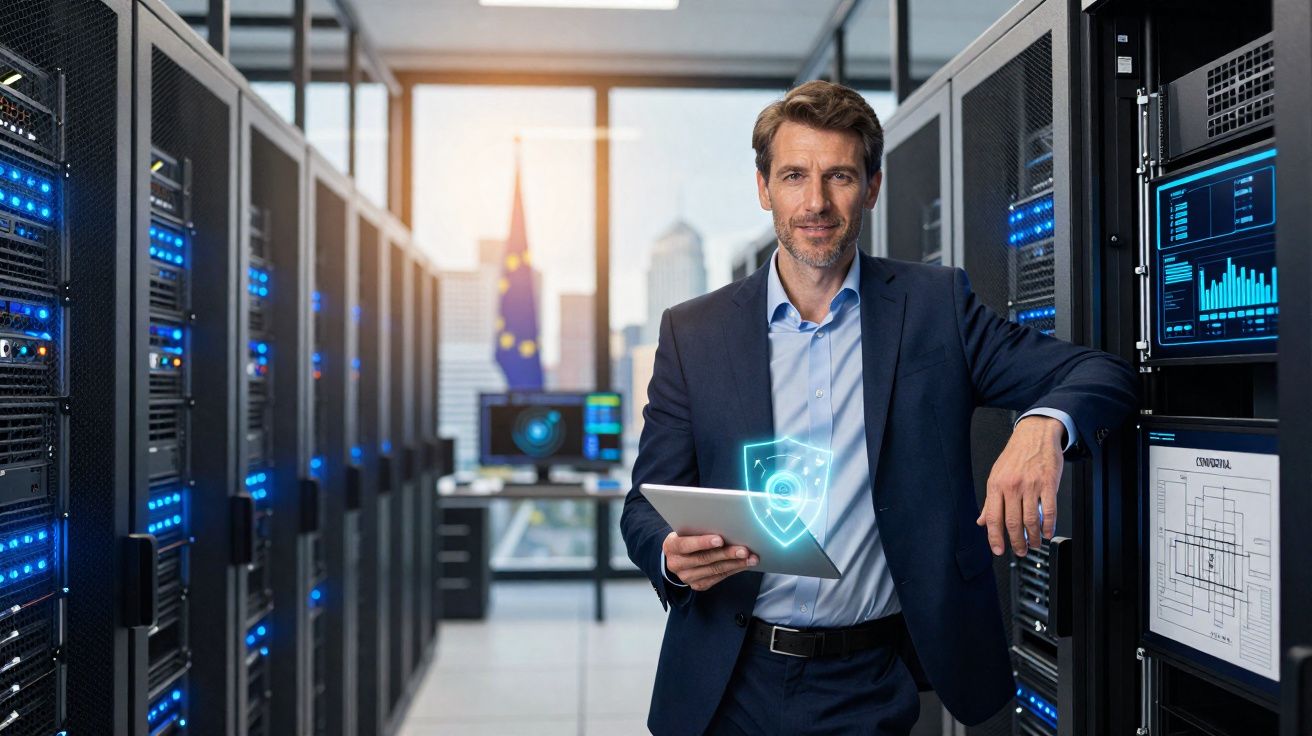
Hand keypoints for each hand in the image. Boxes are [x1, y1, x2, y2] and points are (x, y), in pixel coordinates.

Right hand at [662, 532, 757, 590]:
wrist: (677, 556)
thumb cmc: (686, 537)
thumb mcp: (686, 530)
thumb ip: (699, 528)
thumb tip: (725, 523)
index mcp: (671, 546)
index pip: (686, 545)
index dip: (703, 542)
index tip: (720, 539)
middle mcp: (676, 564)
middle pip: (704, 559)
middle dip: (726, 554)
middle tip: (744, 550)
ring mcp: (687, 577)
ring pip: (714, 570)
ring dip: (735, 563)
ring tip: (751, 557)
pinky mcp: (698, 585)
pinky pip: (719, 577)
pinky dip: (734, 569)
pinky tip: (744, 564)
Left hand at [976, 415, 1064, 556]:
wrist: (1035, 434)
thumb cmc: (1016, 455)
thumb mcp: (996, 475)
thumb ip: (990, 501)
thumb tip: (982, 520)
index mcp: (996, 485)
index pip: (993, 518)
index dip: (995, 538)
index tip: (998, 550)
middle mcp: (1012, 486)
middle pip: (1012, 522)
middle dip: (1016, 542)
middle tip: (1020, 550)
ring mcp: (1031, 485)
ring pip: (1031, 519)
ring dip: (1033, 537)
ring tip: (1033, 544)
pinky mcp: (1048, 484)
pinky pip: (1049, 510)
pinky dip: (1048, 526)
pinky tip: (1046, 533)